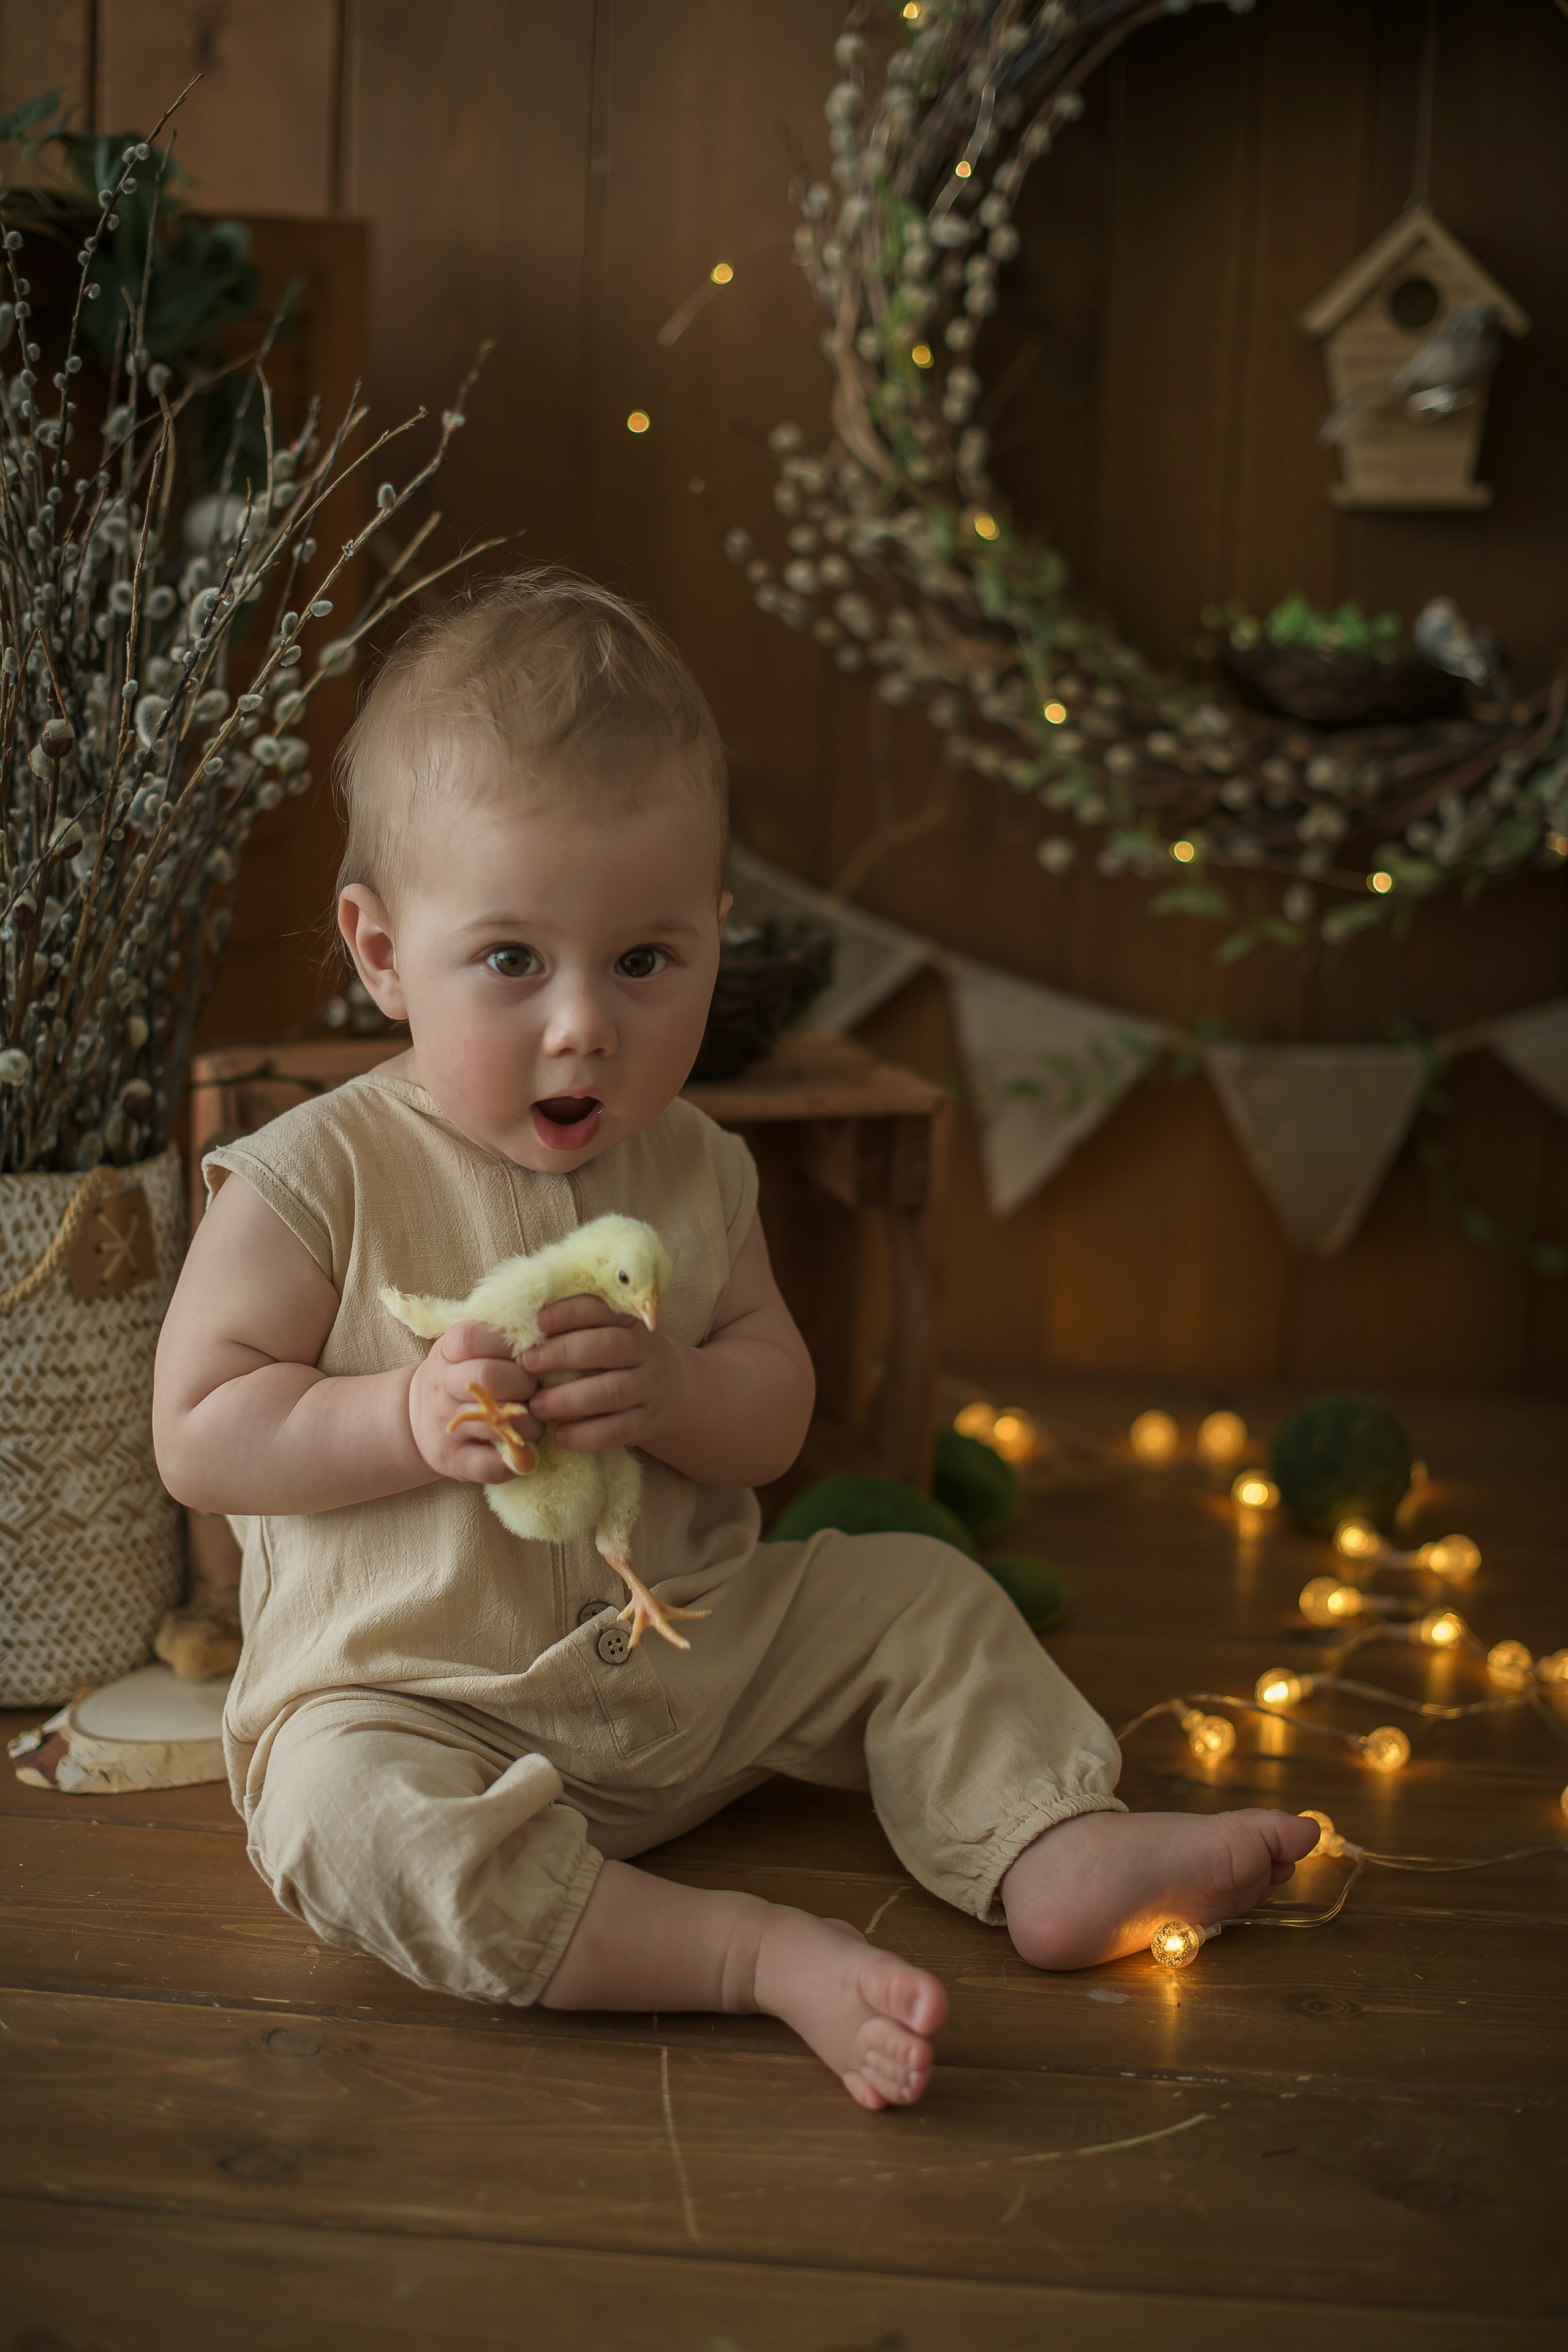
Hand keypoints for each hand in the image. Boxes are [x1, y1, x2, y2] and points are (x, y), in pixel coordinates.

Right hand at [408, 1320, 540, 1482]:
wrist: (415, 1418)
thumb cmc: (461, 1374)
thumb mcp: (469, 1346)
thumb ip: (501, 1335)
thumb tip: (549, 1335)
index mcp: (448, 1350)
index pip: (476, 1337)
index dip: (511, 1345)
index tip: (528, 1355)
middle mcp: (441, 1385)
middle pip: (488, 1376)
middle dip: (525, 1384)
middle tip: (536, 1392)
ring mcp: (444, 1425)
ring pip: (493, 1423)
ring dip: (529, 1425)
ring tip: (537, 1424)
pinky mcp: (452, 1461)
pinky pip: (490, 1465)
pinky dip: (516, 1461)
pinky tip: (526, 1452)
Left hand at [523, 1294, 682, 1453]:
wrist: (668, 1391)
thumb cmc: (614, 1357)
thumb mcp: (604, 1331)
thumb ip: (572, 1325)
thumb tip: (516, 1319)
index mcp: (627, 1320)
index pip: (601, 1309)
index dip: (569, 1313)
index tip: (537, 1322)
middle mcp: (643, 1350)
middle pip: (608, 1347)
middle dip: (563, 1353)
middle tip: (527, 1363)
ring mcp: (648, 1387)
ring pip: (613, 1390)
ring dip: (570, 1398)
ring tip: (536, 1406)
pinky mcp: (646, 1422)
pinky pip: (618, 1429)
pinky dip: (587, 1434)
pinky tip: (560, 1436)